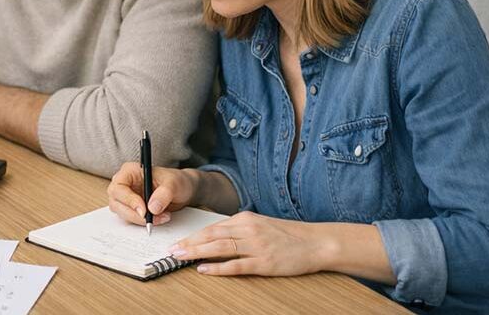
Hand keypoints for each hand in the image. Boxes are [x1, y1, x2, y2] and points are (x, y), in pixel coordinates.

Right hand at [107, 162, 197, 225]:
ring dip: (140, 220)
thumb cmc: (176, 181)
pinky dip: (143, 223)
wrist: (182, 191)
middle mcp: (124, 184)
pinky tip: (158, 219)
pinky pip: (130, 219)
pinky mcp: (130, 209)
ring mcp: (125, 197)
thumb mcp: (174, 183)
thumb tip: (152, 208)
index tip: (144, 210)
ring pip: (122, 213)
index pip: (119, 187)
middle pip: (116, 203)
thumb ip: (164, 193)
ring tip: (162, 217)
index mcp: (130, 171)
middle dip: (134, 214)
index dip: (129, 200)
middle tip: (153, 219)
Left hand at [170, 211, 326, 276]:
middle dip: (189, 243)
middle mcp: (248, 229)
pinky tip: (203, 269)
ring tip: (179, 257)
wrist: (316, 242)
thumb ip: (240, 228)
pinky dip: (217, 267)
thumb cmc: (289, 235)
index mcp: (245, 218)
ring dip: (196, 253)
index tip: (178, 241)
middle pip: (211, 235)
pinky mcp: (264, 262)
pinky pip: (236, 265)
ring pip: (219, 248)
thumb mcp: (261, 224)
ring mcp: (256, 246)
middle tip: (171, 250)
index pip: (212, 227)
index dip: (193, 235)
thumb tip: (216, 236)